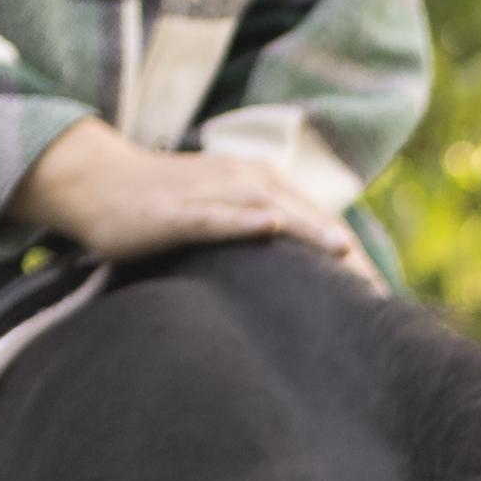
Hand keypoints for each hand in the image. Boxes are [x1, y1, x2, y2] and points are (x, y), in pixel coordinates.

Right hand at [12, 121, 371, 274]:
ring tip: (347, 258)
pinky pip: (215, 214)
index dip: (353, 260)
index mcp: (261, 184)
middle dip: (345, 256)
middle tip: (378, 298)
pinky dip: (244, 218)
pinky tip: (271, 225)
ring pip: (270, 209)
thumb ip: (260, 236)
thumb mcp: (222, 215)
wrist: (97, 181)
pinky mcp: (175, 210)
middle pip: (308, 217)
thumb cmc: (164, 204)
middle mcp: (244, 180)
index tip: (383, 300)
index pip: (320, 223)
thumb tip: (298, 275)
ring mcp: (210, 192)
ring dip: (309, 232)